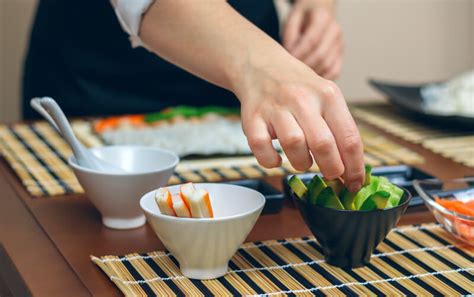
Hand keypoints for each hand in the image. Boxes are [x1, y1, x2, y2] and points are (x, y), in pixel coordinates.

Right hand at [235, 55, 364, 191]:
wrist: (261, 67)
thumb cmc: (299, 89)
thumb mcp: (326, 97)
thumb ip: (339, 128)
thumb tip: (351, 169)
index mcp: (328, 95)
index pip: (349, 138)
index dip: (354, 168)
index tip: (355, 183)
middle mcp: (302, 99)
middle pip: (323, 144)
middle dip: (331, 169)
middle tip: (331, 176)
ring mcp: (275, 108)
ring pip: (294, 145)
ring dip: (301, 163)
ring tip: (303, 160)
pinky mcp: (252, 118)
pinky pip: (262, 148)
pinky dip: (270, 161)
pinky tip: (276, 159)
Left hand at [283, 0, 343, 79]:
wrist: (319, 12)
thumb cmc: (302, 18)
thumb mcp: (292, 18)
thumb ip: (289, 34)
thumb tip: (290, 52)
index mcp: (322, 17)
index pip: (312, 40)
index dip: (299, 53)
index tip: (288, 60)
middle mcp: (334, 30)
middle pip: (321, 55)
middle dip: (304, 65)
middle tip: (292, 71)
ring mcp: (340, 44)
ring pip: (328, 65)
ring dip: (312, 74)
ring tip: (299, 76)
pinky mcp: (341, 55)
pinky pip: (335, 71)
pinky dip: (323, 78)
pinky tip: (311, 79)